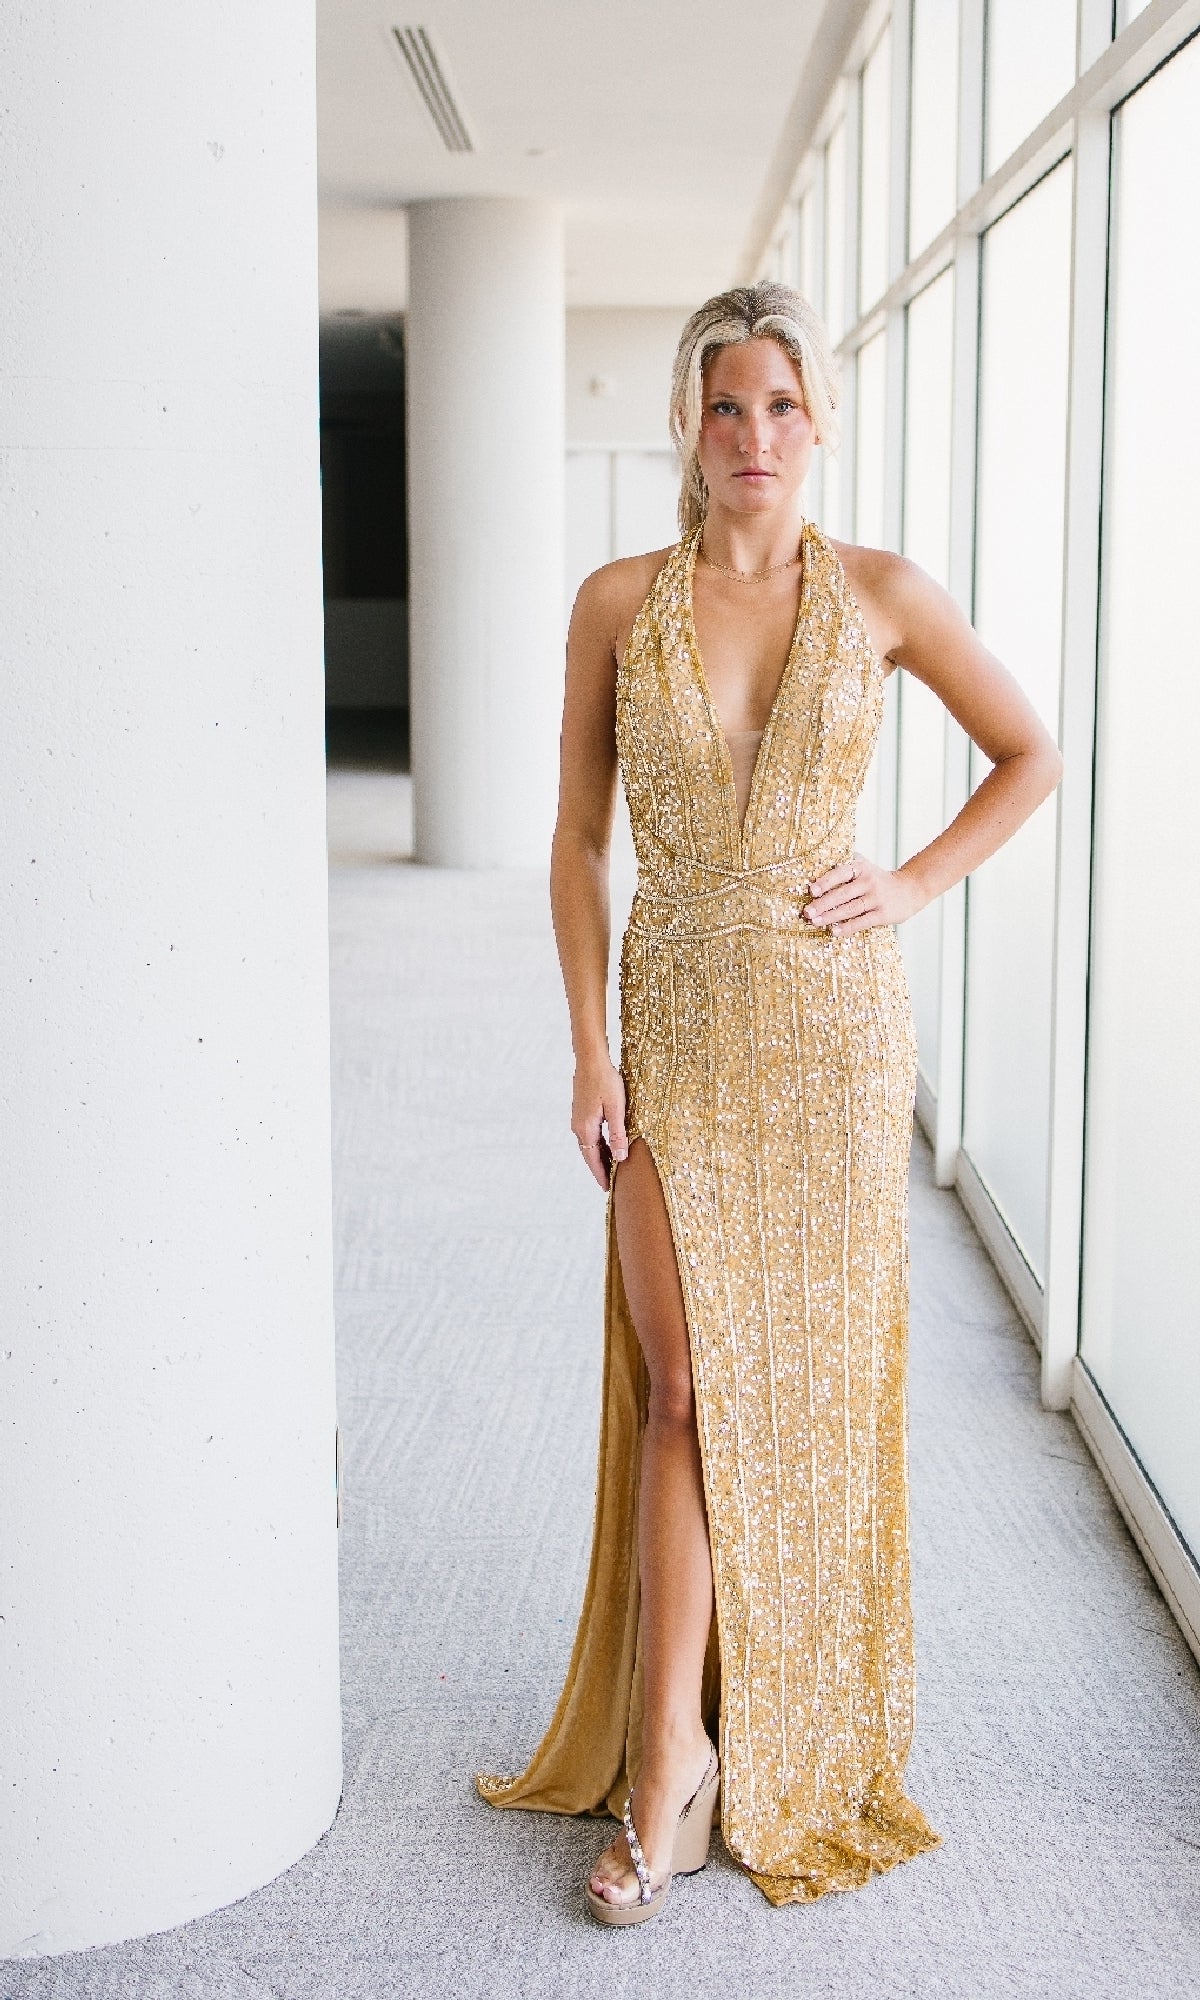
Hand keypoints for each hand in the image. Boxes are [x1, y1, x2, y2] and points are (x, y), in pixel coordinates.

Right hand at [571, 1055, 628, 1189]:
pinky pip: (589, 1134)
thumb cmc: (605, 1081)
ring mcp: (578, 1118)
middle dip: (599, 1168)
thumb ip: (618, 1134)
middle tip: (610, 1182)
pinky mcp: (581, 1111)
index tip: (607, 1188)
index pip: (593, 1159)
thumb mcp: (617, 1109)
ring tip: (612, 1166)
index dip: (601, 1174)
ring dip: (599, 1155)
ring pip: (589, 1144)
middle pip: (589, 1154)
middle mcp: (578, 1126)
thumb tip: (620, 1158)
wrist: (590, 1059)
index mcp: (586, 1129)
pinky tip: (607, 1143)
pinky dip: (598, 1143)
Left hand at [803, 852, 924, 935]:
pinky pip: (862, 922)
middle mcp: (869, 882)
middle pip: (842, 894)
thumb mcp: (866, 866)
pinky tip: (834, 931)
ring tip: (815, 922)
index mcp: (861, 868)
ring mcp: (877, 899)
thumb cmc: (879, 879)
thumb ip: (847, 864)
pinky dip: (847, 928)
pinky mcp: (883, 914)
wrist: (910, 889)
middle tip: (807, 912)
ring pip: (850, 909)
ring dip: (831, 917)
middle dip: (823, 904)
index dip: (826, 882)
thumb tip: (819, 862)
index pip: (841, 873)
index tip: (811, 890)